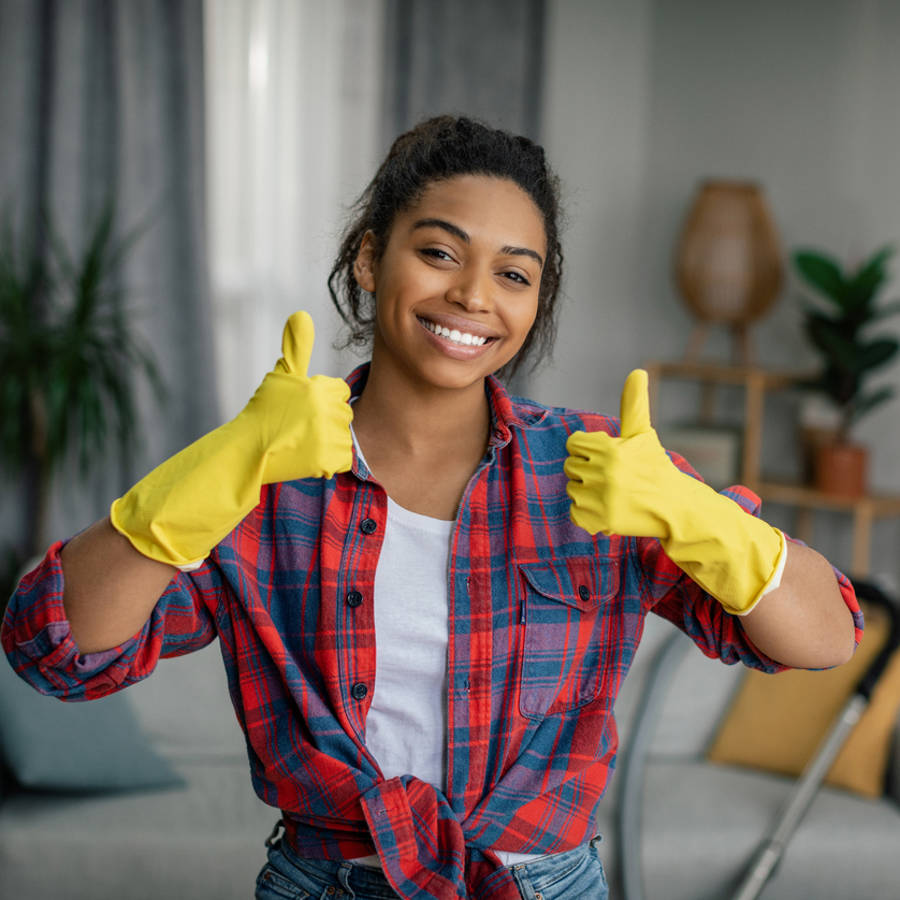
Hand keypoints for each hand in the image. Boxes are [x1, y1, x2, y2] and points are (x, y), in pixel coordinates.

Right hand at [242, 311, 352, 482]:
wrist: (249, 452)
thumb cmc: (264, 410)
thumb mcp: (281, 375)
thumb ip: (297, 346)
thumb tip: (302, 314)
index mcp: (321, 388)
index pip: (340, 392)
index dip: (321, 400)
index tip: (302, 409)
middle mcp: (329, 411)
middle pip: (344, 414)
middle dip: (326, 420)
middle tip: (299, 427)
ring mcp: (330, 437)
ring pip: (343, 437)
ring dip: (327, 441)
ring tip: (302, 441)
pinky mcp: (330, 461)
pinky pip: (342, 459)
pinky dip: (328, 462)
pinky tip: (308, 456)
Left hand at [565, 369, 675, 537]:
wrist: (674, 508)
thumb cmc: (655, 467)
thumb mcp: (643, 435)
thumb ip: (633, 404)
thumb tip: (637, 371)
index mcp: (610, 449)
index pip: (574, 444)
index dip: (588, 449)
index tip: (605, 457)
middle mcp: (603, 473)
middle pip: (570, 466)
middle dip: (588, 470)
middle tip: (613, 478)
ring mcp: (599, 499)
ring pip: (572, 489)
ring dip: (588, 492)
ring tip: (613, 494)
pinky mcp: (597, 521)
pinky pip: (575, 512)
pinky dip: (588, 513)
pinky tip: (609, 510)